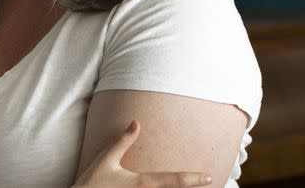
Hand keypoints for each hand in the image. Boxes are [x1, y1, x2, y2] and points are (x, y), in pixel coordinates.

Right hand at [73, 121, 212, 187]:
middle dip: (191, 187)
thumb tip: (136, 123)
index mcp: (142, 183)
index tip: (208, 176)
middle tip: (211, 181)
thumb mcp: (107, 158)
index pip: (173, 180)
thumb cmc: (93, 181)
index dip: (192, 178)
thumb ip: (123, 141)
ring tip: (195, 186)